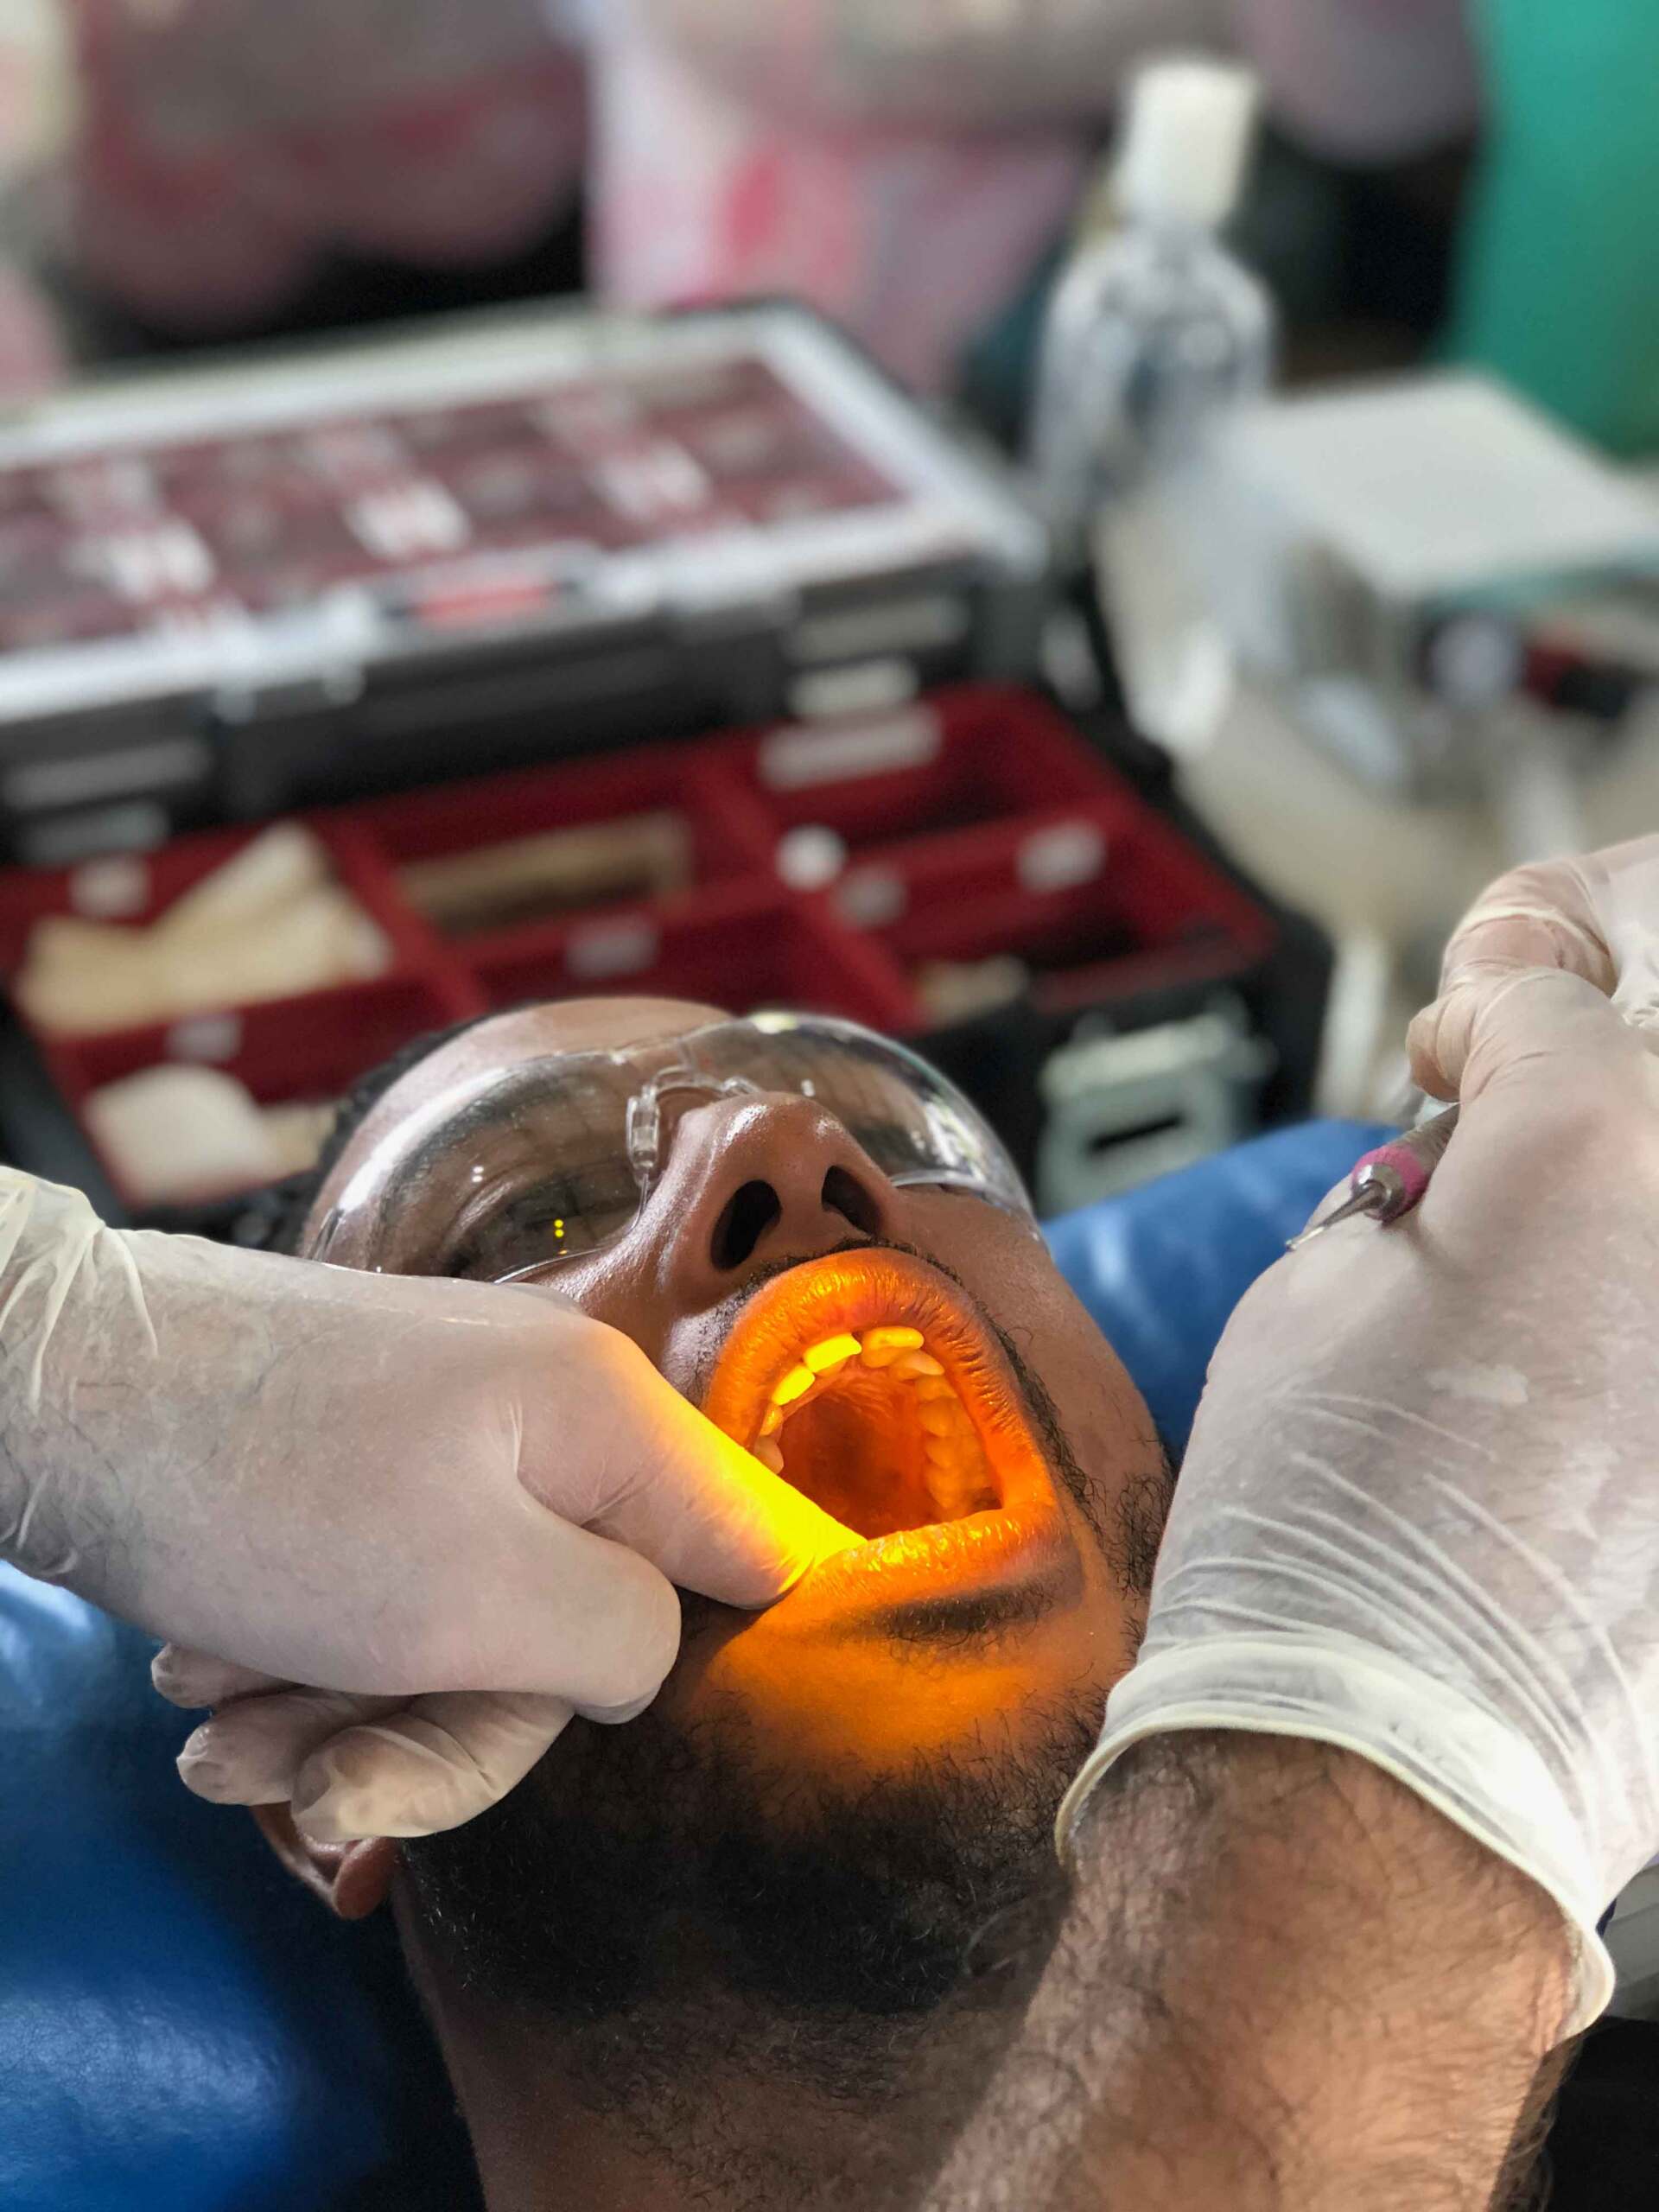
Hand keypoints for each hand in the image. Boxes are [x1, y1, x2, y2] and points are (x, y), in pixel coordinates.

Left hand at [0, 1176, 853, 1834]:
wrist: (42, 1389)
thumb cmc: (266, 1494)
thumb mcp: (478, 1597)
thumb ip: (625, 1637)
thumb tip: (652, 1654)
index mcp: (605, 1416)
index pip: (747, 1551)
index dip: (692, 1663)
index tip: (582, 1733)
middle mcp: (541, 1413)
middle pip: (569, 1627)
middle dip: (438, 1733)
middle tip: (317, 1793)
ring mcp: (444, 1439)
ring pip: (456, 1629)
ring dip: (344, 1715)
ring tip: (220, 1740)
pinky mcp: (354, 1470)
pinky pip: (376, 1599)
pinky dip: (299, 1661)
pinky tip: (208, 1678)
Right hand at [1060, 835, 1658, 2032]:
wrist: (1391, 1767)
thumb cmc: (1331, 1541)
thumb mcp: (1317, 1286)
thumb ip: (1425, 1173)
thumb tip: (1476, 1155)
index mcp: (1599, 1137)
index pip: (1549, 992)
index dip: (1481, 1007)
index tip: (1460, 1045)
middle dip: (1598, 1064)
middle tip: (1531, 1111)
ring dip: (1623, 1211)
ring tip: (1554, 1277)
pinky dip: (1634, 1327)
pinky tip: (1584, 1385)